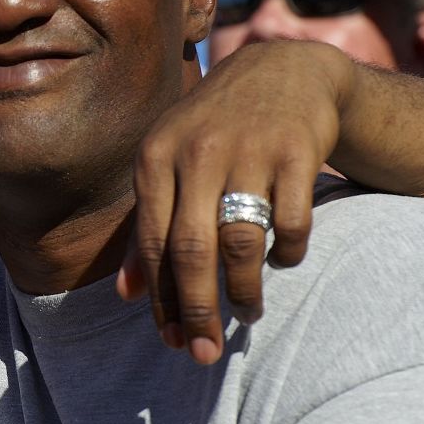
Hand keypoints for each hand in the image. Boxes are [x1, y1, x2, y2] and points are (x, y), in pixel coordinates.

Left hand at [117, 41, 350, 363]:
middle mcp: (197, 151)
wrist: (282, 71)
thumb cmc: (213, 132)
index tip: (171, 341)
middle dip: (198, 310)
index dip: (161, 299)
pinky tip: (283, 260)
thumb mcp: (168, 164)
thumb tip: (125, 295)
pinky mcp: (298, 151)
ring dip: (245, 290)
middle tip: (206, 352)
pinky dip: (288, 254)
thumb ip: (147, 227)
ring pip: (243, 242)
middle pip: (193, 249)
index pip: (152, 243)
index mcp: (156, 157)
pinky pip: (292, 223)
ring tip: (247, 312)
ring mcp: (249, 150)